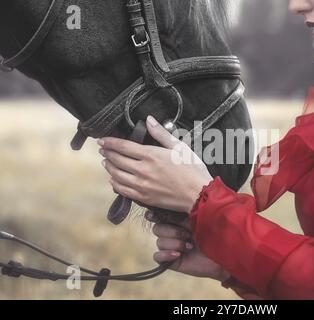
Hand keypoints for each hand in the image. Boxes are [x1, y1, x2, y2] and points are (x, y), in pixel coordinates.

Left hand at [98, 116, 212, 212]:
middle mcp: (143, 170)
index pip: (123, 146)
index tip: (102, 140)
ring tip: (106, 162)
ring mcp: (142, 185)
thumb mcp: (179, 147)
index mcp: (151, 155)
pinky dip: (115, 183)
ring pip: (117, 175)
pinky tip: (114, 179)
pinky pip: (122, 190)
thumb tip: (149, 120)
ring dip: (109, 167)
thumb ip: (161, 133)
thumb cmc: (192, 170)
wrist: (198, 194)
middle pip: (117, 160)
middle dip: (107, 153)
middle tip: (104, 149)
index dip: (110, 142)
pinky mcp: (144, 197)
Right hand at [146, 211, 230, 281]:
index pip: (159, 216)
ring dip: (175, 243)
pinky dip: (166, 254)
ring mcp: (171, 247)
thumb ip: (182, 215)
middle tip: (189, 235)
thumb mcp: (198, 221)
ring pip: (159, 242)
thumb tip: (168, 206)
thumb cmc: (213, 236)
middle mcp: (172, 233)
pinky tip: (178, 255)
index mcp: (178, 221)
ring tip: (190, 247)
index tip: (154, 216)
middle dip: (173, 231)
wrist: (221, 256)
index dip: (154, 215)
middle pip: (157, 228)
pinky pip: (157, 256)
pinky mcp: (171, 260)